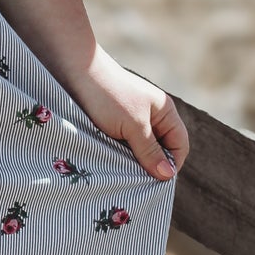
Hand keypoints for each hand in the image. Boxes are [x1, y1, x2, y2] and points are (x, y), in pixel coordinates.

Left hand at [69, 43, 187, 181]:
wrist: (74, 71)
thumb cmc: (108, 95)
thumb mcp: (133, 125)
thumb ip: (150, 150)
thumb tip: (168, 175)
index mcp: (165, 112)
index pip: (179, 145)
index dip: (171, 165)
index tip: (155, 182)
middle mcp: (152, 115)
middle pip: (161, 149)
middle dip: (151, 166)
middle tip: (137, 182)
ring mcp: (132, 119)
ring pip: (140, 149)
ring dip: (133, 162)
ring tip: (122, 174)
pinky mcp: (114, 123)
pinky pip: (124, 145)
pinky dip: (120, 154)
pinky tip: (111, 162)